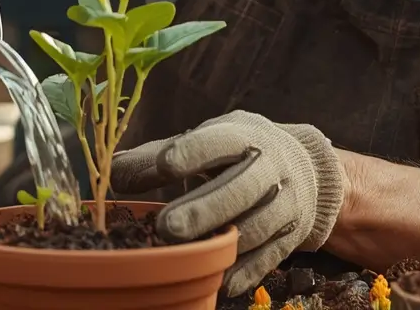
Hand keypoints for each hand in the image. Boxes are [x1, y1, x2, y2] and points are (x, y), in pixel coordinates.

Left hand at [111, 110, 346, 297]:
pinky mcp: (291, 235)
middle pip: (241, 188)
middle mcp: (270, 167)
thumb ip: (157, 156)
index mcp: (242, 136)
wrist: (308, 169)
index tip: (165, 164)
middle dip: (205, 208)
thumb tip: (111, 172)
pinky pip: (270, 257)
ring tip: (187, 256)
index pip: (220, 140)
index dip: (193, 151)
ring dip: (223, 243)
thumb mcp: (206, 141)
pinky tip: (221, 283)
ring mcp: (286, 202)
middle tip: (166, 227)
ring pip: (258, 226)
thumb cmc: (238, 153)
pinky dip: (246, 272)